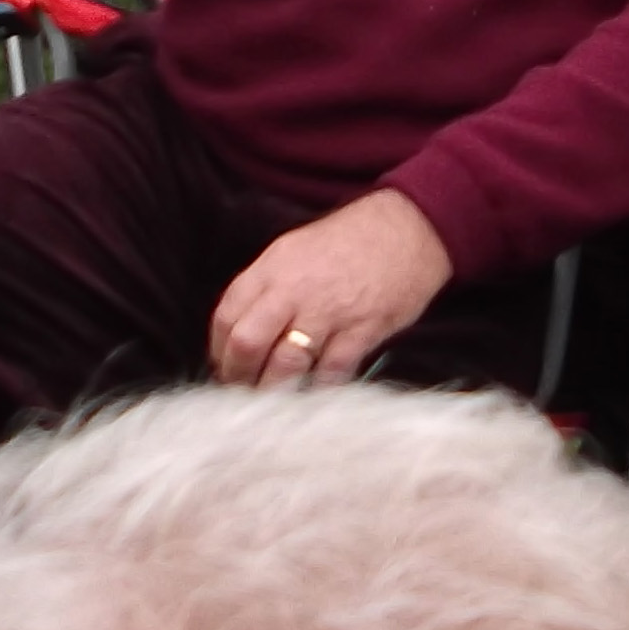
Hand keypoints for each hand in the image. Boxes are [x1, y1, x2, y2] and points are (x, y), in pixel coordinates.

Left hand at [206, 190, 455, 384]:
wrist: (408, 228)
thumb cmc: (351, 241)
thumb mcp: (295, 250)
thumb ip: (267, 287)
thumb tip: (243, 332)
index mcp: (272, 267)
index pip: (226, 316)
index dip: (219, 350)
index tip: (226, 367)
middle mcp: (293, 289)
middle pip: (247, 343)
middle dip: (239, 376)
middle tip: (245, 391)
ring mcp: (328, 311)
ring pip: (285, 364)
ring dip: (275, 390)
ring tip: (274, 401)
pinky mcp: (362, 329)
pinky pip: (331, 371)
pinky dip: (319, 387)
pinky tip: (315, 391)